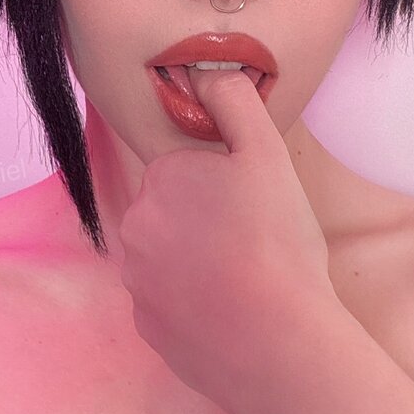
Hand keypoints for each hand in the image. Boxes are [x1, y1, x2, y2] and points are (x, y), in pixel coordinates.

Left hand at [118, 69, 339, 413]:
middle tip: (255, 243)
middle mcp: (135, 227)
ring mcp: (137, 282)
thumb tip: (206, 72)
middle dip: (208, 223)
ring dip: (199, 264)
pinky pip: (170, 303)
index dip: (226, 187)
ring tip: (247, 280)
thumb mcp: (267, 154)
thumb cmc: (277, 243)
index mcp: (161, 179)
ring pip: (170, 259)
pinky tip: (232, 312)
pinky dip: (195, 305)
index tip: (254, 209)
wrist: (276, 341)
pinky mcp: (147, 327)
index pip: (189, 171)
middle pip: (176, 214)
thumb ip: (234, 103)